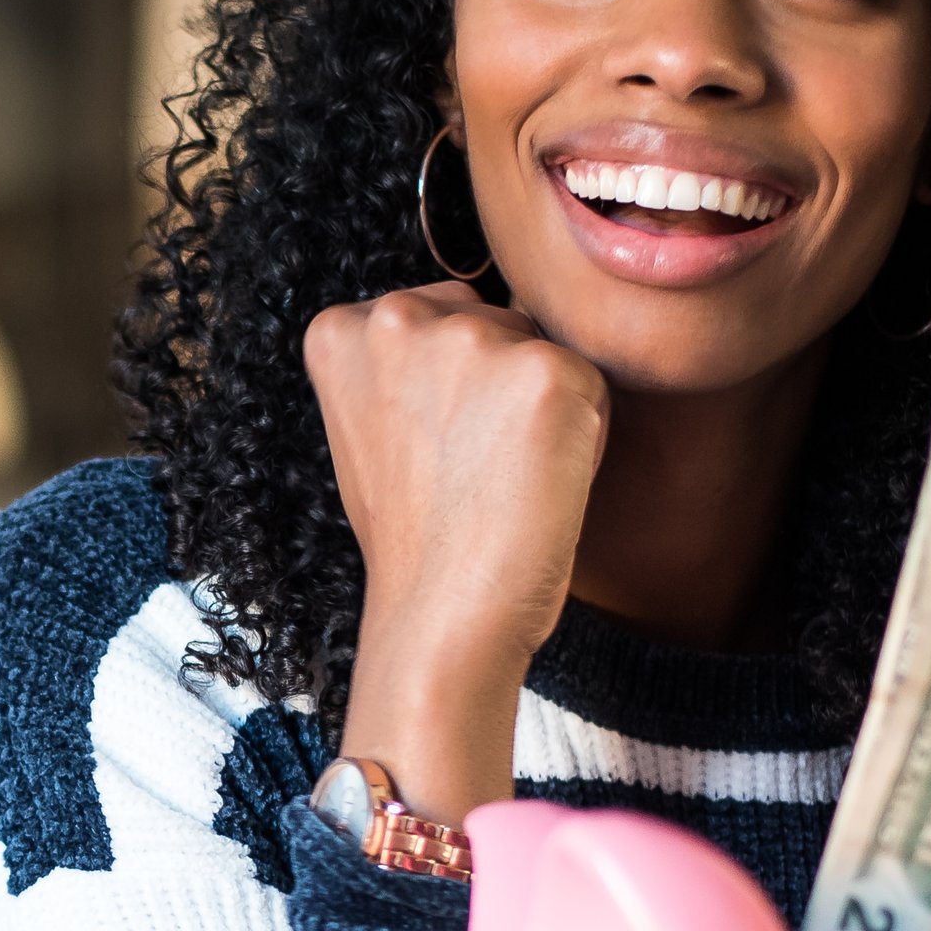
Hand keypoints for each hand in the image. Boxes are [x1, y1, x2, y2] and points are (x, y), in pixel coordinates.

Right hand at [312, 281, 609, 818]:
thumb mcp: (372, 427)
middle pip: (491, 321)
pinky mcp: (546, 370)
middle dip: (495, 384)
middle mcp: (397, 316)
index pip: (435, 315)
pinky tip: (535, 481)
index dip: (448, 386)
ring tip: (501, 476)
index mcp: (341, 329)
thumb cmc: (417, 537)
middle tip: (468, 469)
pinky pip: (589, 383)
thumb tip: (484, 318)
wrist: (442, 615)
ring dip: (538, 406)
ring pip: (540, 349)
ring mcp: (473, 339)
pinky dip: (582, 432)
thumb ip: (402, 364)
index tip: (428, 447)